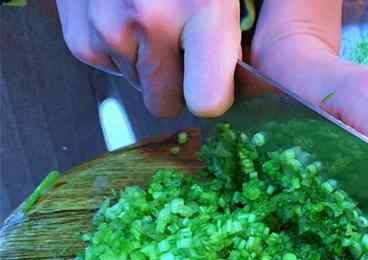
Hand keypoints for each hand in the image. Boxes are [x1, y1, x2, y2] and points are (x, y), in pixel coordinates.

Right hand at [56, 0, 240, 116]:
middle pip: (166, 103)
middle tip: (184, 45)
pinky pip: (110, 69)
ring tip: (155, 15)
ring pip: (138, 86)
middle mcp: (151, 24)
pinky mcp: (79, 36)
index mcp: (203, 11)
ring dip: (149, 62)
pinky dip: (121, 50)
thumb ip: (238, 32)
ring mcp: (108, 29)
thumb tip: (251, 81)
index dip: (214, 97)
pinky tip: (127, 14)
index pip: (207, 102)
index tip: (217, 82)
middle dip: (178, 84)